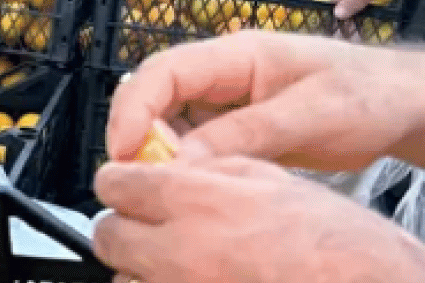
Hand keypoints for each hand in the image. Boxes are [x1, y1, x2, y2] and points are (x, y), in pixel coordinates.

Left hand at [93, 156, 424, 282]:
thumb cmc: (332, 241)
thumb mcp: (265, 178)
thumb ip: (202, 171)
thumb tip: (165, 168)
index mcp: (193, 202)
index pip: (112, 183)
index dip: (121, 180)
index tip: (128, 184)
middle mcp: (178, 252)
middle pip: (107, 235)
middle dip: (124, 225)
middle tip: (150, 225)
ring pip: (125, 279)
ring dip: (141, 267)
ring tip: (179, 261)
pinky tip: (194, 278)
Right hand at [106, 32, 424, 170]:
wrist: (405, 105)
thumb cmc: (367, 95)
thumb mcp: (308, 114)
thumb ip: (245, 135)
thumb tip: (183, 162)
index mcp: (235, 55)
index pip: (163, 71)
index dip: (133, 108)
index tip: (123, 149)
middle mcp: (222, 75)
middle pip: (156, 96)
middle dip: (139, 133)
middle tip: (141, 176)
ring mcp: (228, 101)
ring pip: (171, 122)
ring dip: (161, 151)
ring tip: (169, 184)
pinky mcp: (238, 127)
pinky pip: (197, 143)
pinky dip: (188, 164)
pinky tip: (197, 185)